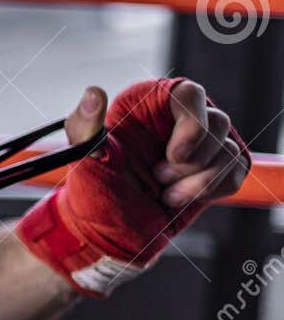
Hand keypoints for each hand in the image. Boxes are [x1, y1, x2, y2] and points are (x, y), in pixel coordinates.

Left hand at [22, 78, 250, 296]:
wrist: (109, 225)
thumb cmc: (93, 186)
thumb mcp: (83, 155)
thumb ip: (85, 125)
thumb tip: (94, 93)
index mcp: (148, 105)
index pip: (189, 94)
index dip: (192, 124)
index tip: (174, 156)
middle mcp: (179, 119)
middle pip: (218, 122)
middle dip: (192, 161)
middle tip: (157, 178)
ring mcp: (200, 144)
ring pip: (229, 150)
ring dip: (198, 182)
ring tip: (164, 194)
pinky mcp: (215, 169)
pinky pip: (236, 171)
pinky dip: (212, 190)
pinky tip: (180, 198)